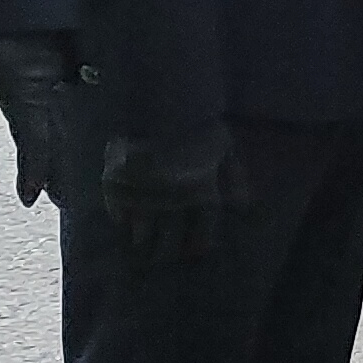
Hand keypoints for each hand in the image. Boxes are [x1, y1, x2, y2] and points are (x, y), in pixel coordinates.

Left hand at [0, 34, 77, 206]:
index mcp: (30, 93)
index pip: (36, 146)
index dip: (34, 174)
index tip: (31, 199)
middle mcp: (54, 83)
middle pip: (61, 135)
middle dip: (61, 168)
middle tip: (64, 199)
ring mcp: (64, 65)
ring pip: (70, 113)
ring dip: (69, 142)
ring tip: (70, 168)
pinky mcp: (66, 46)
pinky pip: (73, 86)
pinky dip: (73, 107)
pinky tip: (75, 112)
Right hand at [103, 123, 242, 266]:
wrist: (159, 104)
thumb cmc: (197, 124)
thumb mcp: (224, 147)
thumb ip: (234, 178)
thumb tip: (244, 206)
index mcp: (202, 195)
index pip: (202, 233)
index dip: (198, 245)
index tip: (193, 253)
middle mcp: (173, 204)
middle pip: (170, 240)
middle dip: (167, 252)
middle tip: (162, 258)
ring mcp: (143, 198)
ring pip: (143, 234)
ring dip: (143, 242)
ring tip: (141, 248)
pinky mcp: (118, 190)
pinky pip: (118, 213)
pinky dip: (121, 219)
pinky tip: (123, 222)